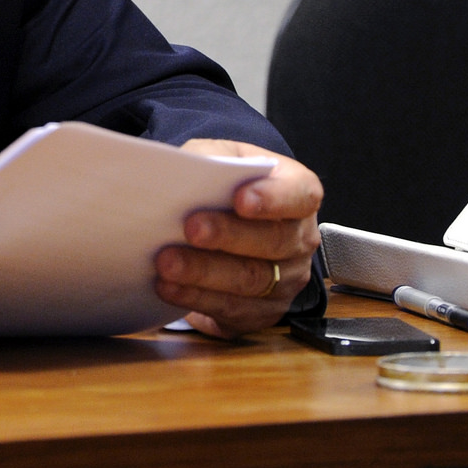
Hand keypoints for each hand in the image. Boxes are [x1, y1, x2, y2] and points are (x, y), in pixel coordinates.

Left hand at [155, 139, 322, 337]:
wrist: (226, 217)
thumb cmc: (226, 182)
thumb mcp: (220, 156)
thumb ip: (208, 160)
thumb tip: (181, 170)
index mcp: (299, 193)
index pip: (299, 195)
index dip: (274, 199)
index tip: (240, 199)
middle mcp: (301, 240)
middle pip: (273, 242)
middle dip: (227, 237)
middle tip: (190, 229)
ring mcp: (287, 280)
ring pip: (251, 282)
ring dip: (205, 274)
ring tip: (166, 264)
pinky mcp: (263, 311)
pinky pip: (234, 310)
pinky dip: (198, 299)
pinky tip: (169, 288)